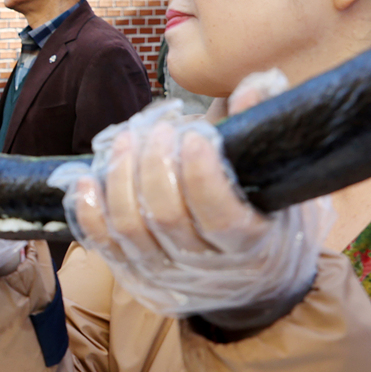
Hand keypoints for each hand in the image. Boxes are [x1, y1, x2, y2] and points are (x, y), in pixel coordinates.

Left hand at [51, 87, 331, 319]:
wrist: (255, 286)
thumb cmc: (271, 224)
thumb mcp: (282, 186)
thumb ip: (264, 134)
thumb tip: (256, 85)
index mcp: (251, 246)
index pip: (219, 216)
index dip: (201, 175)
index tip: (194, 136)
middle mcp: (205, 268)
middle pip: (166, 217)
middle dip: (154, 165)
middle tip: (159, 130)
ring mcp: (165, 274)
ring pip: (129, 228)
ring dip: (121, 177)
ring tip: (128, 140)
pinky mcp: (133, 273)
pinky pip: (102, 243)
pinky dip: (89, 209)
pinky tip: (88, 177)